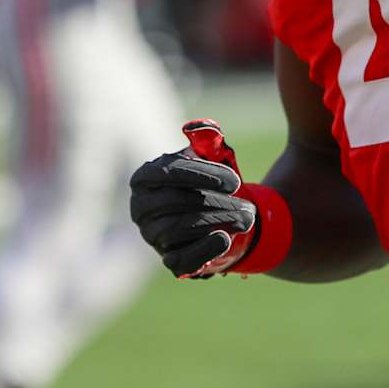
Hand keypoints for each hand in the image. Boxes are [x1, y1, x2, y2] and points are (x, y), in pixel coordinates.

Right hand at [129, 120, 257, 277]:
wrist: (221, 216)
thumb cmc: (210, 181)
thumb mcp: (212, 156)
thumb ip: (208, 139)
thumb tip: (199, 128)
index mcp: (145, 177)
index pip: (169, 173)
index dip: (203, 176)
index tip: (234, 181)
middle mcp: (141, 208)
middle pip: (175, 202)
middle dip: (216, 202)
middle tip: (247, 205)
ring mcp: (153, 236)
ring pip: (180, 228)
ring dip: (217, 222)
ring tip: (246, 218)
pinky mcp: (169, 260)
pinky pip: (181, 259)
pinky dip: (204, 249)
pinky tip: (226, 239)